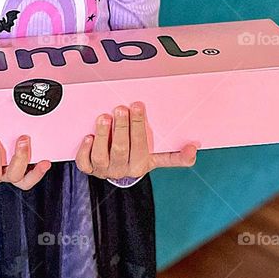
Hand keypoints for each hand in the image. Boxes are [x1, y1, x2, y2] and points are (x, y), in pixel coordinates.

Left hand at [75, 102, 199, 180]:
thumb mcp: (158, 156)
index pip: (141, 145)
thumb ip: (177, 155)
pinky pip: (84, 163)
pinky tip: (89, 137)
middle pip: (121, 148)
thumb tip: (194, 148)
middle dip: (121, 126)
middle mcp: (122, 169)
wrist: (120, 172)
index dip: (138, 126)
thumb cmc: (139, 157)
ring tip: (104, 117)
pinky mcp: (89, 169)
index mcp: (140, 164)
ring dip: (103, 135)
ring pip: (101, 155)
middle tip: (121, 108)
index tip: (138, 106)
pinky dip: (85, 150)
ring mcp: (104, 170)